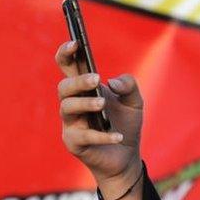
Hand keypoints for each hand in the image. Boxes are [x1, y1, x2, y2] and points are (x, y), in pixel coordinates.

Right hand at [56, 40, 143, 191]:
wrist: (126, 156)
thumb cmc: (125, 124)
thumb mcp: (135, 102)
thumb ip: (129, 86)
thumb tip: (113, 82)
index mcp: (84, 89)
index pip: (67, 65)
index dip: (66, 53)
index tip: (75, 43)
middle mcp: (73, 104)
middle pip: (64, 87)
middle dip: (79, 82)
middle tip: (97, 79)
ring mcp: (71, 124)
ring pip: (67, 108)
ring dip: (85, 104)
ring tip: (103, 104)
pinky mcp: (74, 143)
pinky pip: (83, 137)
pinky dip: (102, 136)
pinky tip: (117, 136)